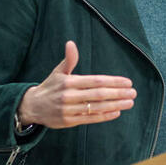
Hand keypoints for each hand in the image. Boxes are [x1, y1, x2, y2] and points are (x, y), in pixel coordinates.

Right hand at [17, 40, 135, 128]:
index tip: (127, 82)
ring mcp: (69, 110)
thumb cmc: (50, 87)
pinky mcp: (69, 121)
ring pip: (96, 108)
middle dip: (118, 93)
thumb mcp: (58, 72)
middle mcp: (69, 96)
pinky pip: (90, 119)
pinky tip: (117, 112)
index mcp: (69, 82)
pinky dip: (104, 116)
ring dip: (115, 105)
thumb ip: (68, 59)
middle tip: (133, 92)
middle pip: (98, 95)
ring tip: (129, 102)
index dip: (112, 82)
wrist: (32, 106)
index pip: (95, 81)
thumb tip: (71, 43)